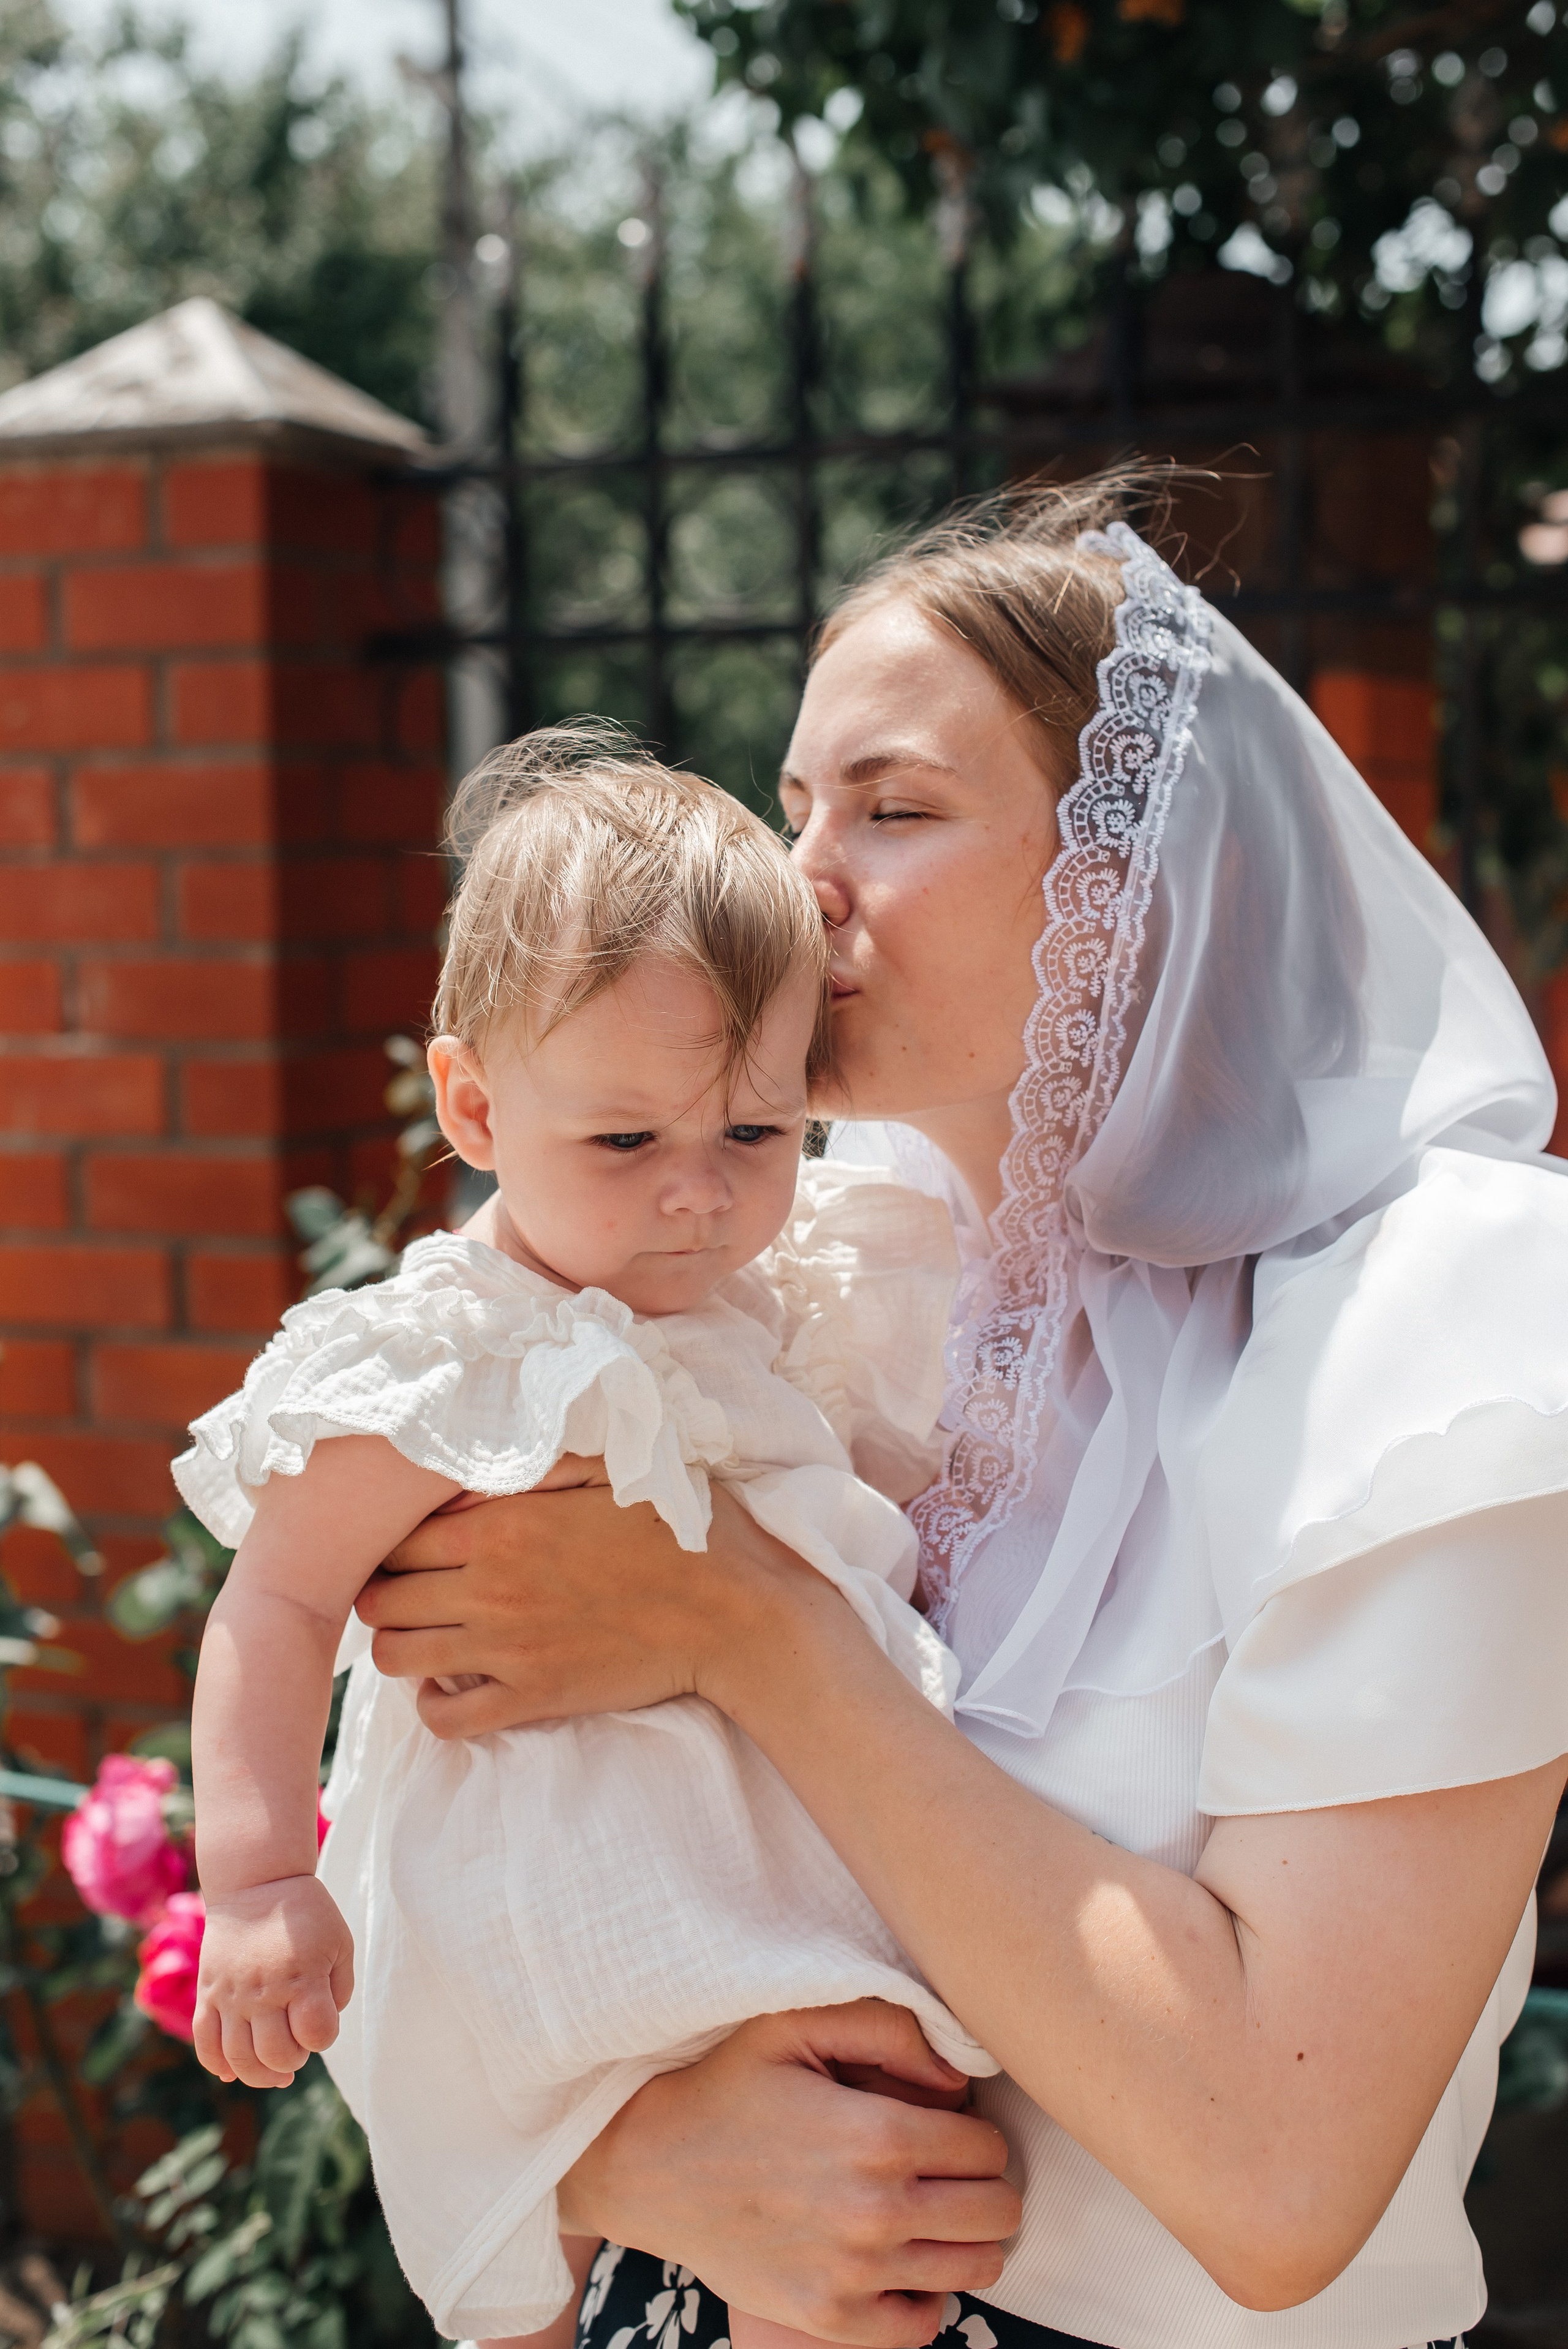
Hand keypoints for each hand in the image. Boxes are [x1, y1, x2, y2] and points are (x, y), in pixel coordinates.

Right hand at [194, 1876, 354, 2088]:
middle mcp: (263, 1990)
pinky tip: (233, 2071)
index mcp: (302, 1976)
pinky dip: (217, 2065)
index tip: (322, 2023)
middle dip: (293, 2061)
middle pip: (276, 2055)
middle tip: (298, 2046)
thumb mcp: (339, 1942)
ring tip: (273, 2070)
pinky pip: (205, 2043)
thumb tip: (320, 2031)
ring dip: (259, 2075)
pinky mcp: (207, 1993)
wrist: (256, 1881)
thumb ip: (340, 1989)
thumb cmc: (306, 1913)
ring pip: (239, 2058)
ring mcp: (230, 1995)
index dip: (324, 2037)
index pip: (317, 2035)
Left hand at [356, 1467, 833, 1739]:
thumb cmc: (676, 1528)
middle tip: (410, 1587)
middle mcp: (490, 1588)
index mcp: (500, 1525)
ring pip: (396, 1659)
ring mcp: (507, 1648)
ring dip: (399, 1645)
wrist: (732, 1610)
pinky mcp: (533, 1697)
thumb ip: (535, 1456)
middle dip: (385, 1591)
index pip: (394, 1538)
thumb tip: (476, 1453)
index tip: (406, 1543)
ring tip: (427, 1630)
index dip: (388, 1540)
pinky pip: (445, 1719)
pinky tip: (453, 1680)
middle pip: (383, 1597)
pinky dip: (433, 1704)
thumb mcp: (608, 1465)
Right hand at [557, 2003, 1018, 2348]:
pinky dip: (925, 2293)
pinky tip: (898, 2258)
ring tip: (924, 2209)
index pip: (988, 2147)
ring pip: (976, 2267)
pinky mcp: (829, 2318)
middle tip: (940, 2168)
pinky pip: (923, 2323)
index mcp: (879, 2136)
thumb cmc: (729, 2087)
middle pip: (997, 2212)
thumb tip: (960, 2078)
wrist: (652, 2166)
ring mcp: (854, 2275)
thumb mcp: (795, 2024)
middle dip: (981, 2184)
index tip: (939, 2125)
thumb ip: (890, 2027)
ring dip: (963, 2237)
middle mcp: (876, 2212)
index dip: (971, 2130)